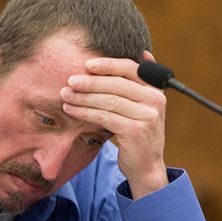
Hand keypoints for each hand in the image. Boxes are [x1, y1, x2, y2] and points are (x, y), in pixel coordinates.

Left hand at [60, 50, 167, 197]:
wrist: (146, 167)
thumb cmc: (138, 134)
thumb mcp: (143, 107)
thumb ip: (141, 84)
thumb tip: (144, 54)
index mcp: (156, 90)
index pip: (131, 69)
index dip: (108, 65)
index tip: (87, 64)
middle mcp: (154, 100)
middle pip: (117, 84)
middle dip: (90, 82)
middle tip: (70, 81)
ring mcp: (147, 116)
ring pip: (108, 101)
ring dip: (83, 97)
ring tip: (65, 95)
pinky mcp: (135, 131)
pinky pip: (104, 116)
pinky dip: (85, 112)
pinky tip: (71, 110)